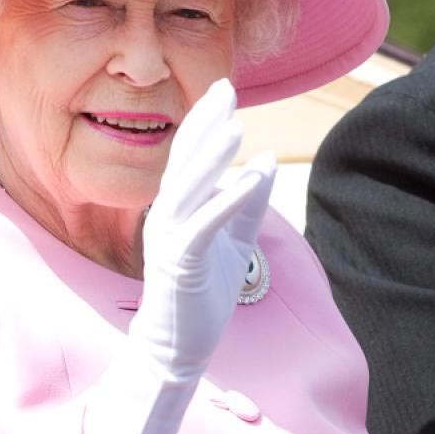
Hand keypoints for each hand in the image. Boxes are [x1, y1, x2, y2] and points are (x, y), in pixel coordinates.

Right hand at [130, 79, 275, 381]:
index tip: (224, 89)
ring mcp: (170, 238)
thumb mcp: (236, 239)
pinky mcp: (180, 263)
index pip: (189, 154)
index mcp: (176, 206)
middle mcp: (166, 215)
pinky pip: (203, 226)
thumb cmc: (203, 292)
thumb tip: (268, 158)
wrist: (177, 345)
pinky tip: (249, 179)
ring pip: (189, 187)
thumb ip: (251, 200)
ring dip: (212, 155)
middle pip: (184, 160)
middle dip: (205, 123)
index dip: (206, 120)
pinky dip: (226, 201)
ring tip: (236, 124)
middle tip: (224, 88)